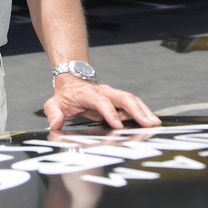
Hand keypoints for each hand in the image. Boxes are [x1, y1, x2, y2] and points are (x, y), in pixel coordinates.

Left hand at [44, 73, 160, 130]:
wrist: (71, 83)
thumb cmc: (64, 96)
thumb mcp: (53, 104)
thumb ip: (53, 113)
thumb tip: (56, 123)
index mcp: (87, 94)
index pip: (101, 102)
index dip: (110, 113)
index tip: (117, 125)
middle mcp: (103, 92)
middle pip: (122, 97)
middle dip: (136, 110)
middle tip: (147, 124)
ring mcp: (112, 95)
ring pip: (131, 99)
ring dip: (143, 111)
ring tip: (154, 124)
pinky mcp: (117, 100)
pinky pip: (132, 104)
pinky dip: (143, 112)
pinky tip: (151, 121)